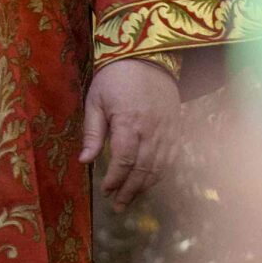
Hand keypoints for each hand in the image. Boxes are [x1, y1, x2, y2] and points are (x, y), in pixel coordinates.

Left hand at [80, 57, 180, 210]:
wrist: (147, 57)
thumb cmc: (115, 77)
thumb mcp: (95, 101)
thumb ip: (92, 133)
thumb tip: (84, 162)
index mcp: (129, 122)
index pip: (124, 161)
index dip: (114, 180)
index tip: (105, 190)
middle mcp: (152, 130)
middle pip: (142, 170)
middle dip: (128, 191)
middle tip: (117, 205)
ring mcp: (168, 130)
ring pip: (159, 167)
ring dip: (144, 187)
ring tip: (129, 199)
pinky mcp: (177, 128)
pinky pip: (172, 158)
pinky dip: (161, 173)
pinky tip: (149, 182)